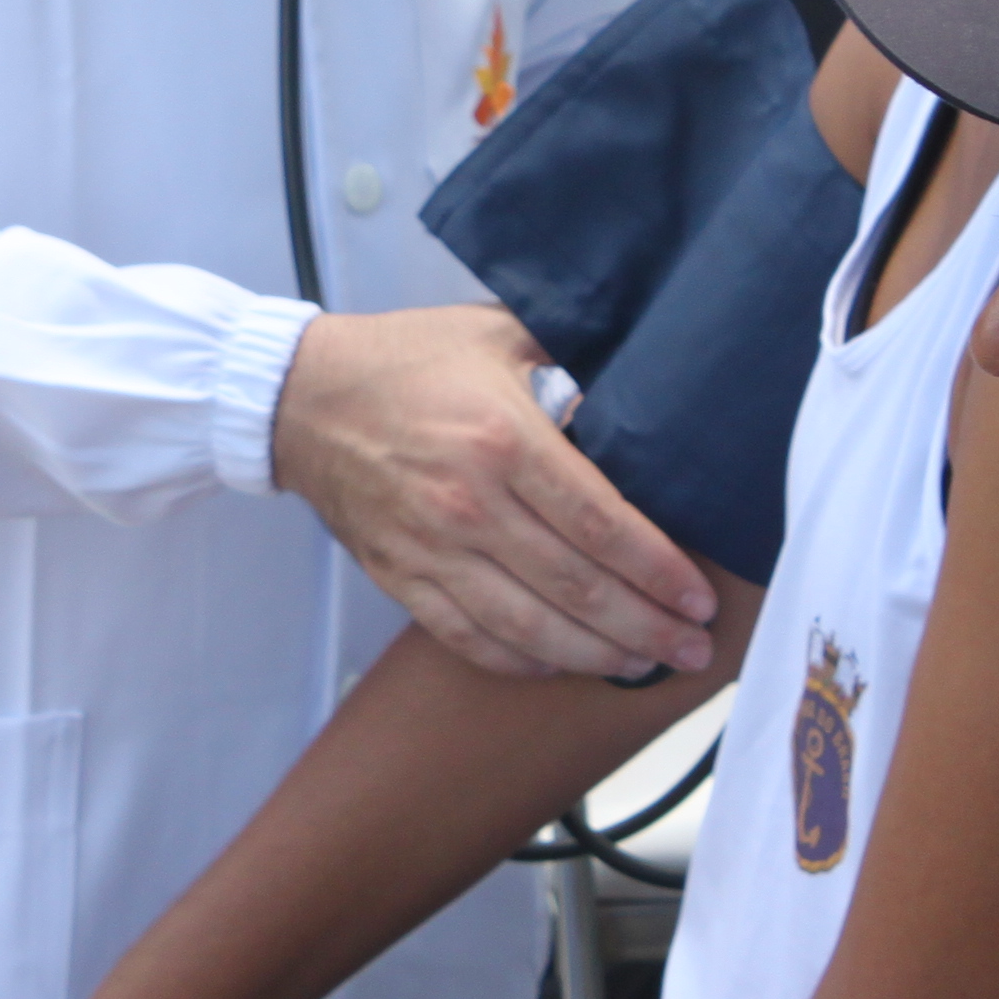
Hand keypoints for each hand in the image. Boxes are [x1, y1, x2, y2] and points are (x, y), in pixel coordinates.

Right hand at [272, 305, 714, 678]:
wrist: (300, 397)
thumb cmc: (407, 359)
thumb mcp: (498, 332)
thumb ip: (573, 355)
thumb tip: (642, 383)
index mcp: (503, 439)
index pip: (600, 523)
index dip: (657, 570)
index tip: (699, 597)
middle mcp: (469, 503)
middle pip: (576, 587)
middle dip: (646, 627)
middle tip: (694, 648)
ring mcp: (430, 548)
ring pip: (528, 627)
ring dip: (594, 657)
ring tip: (644, 665)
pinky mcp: (399, 576)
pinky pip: (468, 638)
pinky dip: (519, 661)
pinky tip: (561, 666)